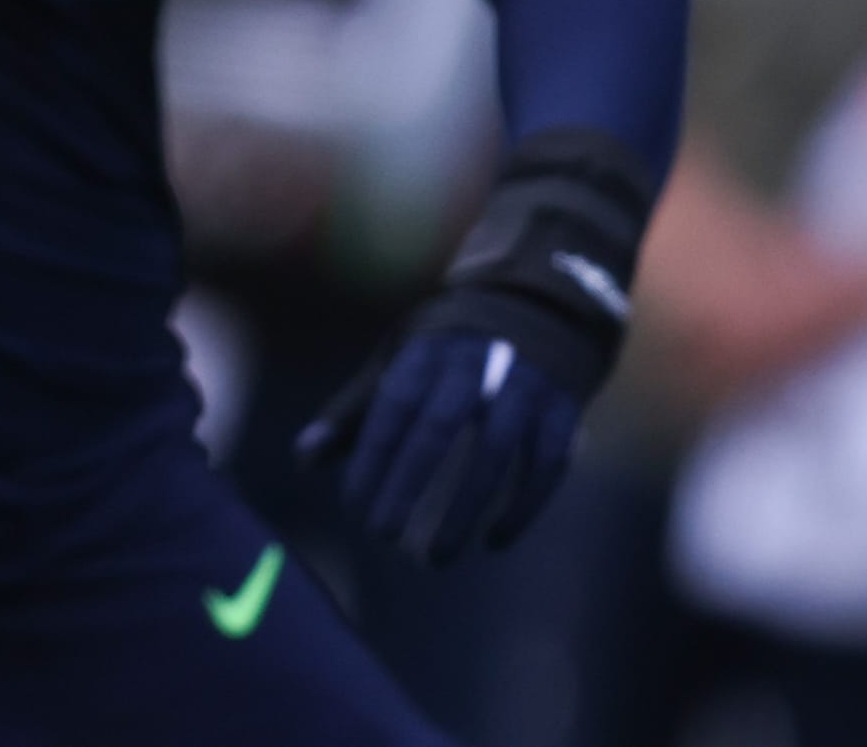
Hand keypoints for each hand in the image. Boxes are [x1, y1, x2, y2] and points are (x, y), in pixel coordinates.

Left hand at [297, 306, 588, 563]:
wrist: (536, 310)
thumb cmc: (446, 354)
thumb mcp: (397, 366)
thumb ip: (354, 413)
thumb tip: (303, 460)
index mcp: (425, 354)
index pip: (392, 407)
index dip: (372, 457)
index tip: (353, 507)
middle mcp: (475, 366)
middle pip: (437, 426)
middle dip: (407, 481)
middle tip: (381, 534)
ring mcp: (524, 387)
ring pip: (495, 451)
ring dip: (465, 507)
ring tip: (435, 557)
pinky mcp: (563, 412)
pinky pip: (545, 466)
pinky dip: (521, 506)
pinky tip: (493, 542)